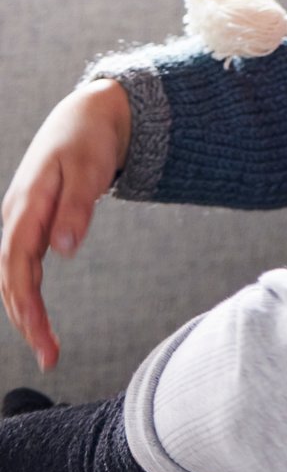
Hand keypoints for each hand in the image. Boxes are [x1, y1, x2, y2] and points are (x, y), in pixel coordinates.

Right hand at [1, 79, 130, 370]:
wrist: (86, 115)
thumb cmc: (88, 139)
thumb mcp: (89, 168)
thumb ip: (77, 208)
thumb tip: (63, 250)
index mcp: (26, 206)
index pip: (17, 264)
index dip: (25, 302)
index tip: (39, 333)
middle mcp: (16, 217)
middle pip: (12, 279)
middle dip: (26, 319)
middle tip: (48, 355)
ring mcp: (22, 222)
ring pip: (16, 276)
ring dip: (26, 312)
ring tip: (46, 347)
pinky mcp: (33, 224)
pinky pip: (24, 266)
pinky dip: (29, 294)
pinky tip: (37, 317)